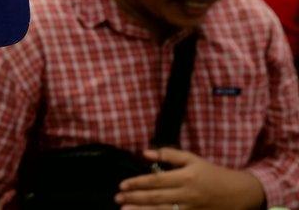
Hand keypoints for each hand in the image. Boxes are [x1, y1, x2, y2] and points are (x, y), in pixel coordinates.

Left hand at [116, 148, 265, 209]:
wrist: (239, 193)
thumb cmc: (212, 173)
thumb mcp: (192, 159)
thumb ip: (168, 155)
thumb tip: (144, 153)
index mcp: (185, 177)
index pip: (156, 181)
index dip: (137, 183)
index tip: (122, 185)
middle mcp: (187, 194)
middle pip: (156, 198)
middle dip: (134, 199)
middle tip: (118, 198)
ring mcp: (191, 208)